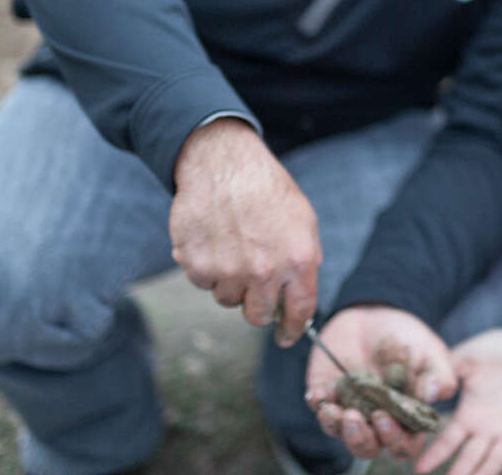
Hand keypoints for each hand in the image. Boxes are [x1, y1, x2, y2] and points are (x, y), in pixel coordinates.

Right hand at [169, 117, 320, 343]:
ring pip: (227, 299)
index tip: (285, 336)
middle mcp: (264, 271)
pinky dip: (206, 267)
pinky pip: (202, 282)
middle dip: (256, 304)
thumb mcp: (303, 219)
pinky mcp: (196, 265)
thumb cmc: (266, 188)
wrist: (223, 164)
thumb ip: (305, 260)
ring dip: (230, 281)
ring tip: (232, 245)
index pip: (300, 312)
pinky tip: (213, 238)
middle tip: (252, 280)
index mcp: (297, 260)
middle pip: (257, 316)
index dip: (292, 330)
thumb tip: (300, 296)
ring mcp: (228, 271)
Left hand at [306, 305, 454, 460]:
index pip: (404, 444)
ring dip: (336, 426)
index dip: (395, 439)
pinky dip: (317, 403)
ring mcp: (350, 408)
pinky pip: (319, 407)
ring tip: (333, 410)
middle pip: (369, 446)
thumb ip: (438, 375)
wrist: (377, 314)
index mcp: (406, 418)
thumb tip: (431, 394)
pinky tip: (317, 393)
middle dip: (361, 438)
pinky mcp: (328, 394)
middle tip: (355, 417)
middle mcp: (376, 420)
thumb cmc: (409, 338)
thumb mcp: (430, 352)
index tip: (384, 417)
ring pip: (340, 433)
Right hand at [416, 329, 501, 474]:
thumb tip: (423, 384)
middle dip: (459, 473)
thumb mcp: (467, 357)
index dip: (435, 454)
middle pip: (471, 458)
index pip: (449, 440)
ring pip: (497, 459)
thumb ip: (447, 370)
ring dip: (487, 473)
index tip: (419, 468)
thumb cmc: (496, 350)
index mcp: (469, 414)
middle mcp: (488, 428)